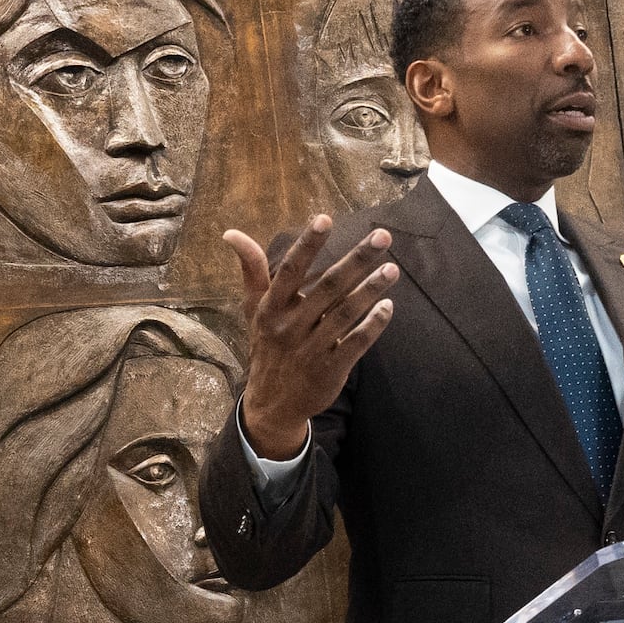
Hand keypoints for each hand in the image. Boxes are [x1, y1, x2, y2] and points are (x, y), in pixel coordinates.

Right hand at [223, 216, 395, 458]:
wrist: (271, 404)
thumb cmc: (268, 346)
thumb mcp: (254, 310)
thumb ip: (251, 270)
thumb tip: (231, 233)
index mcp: (271, 308)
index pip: (289, 270)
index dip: (307, 244)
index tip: (325, 218)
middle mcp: (290, 327)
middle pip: (328, 286)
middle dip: (357, 259)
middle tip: (383, 236)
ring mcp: (310, 349)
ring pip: (346, 314)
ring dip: (371, 289)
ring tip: (392, 269)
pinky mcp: (330, 370)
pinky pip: (356, 344)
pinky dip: (373, 325)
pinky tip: (388, 307)